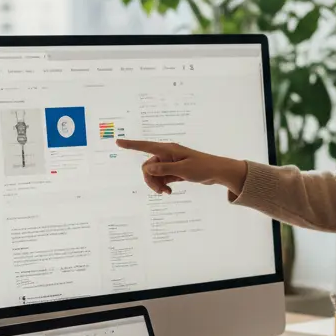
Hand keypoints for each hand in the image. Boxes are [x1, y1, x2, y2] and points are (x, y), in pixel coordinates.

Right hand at [116, 139, 247, 196]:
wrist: (217, 172)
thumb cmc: (202, 168)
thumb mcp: (183, 170)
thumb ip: (164, 169)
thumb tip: (148, 169)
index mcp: (168, 150)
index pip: (146, 146)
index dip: (131, 145)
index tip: (118, 142)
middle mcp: (167, 155)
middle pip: (148, 167)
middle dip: (150, 180)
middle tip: (160, 192)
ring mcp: (170, 163)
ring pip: (154, 174)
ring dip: (157, 184)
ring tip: (166, 193)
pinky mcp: (174, 171)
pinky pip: (161, 178)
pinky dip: (163, 185)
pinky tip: (169, 192)